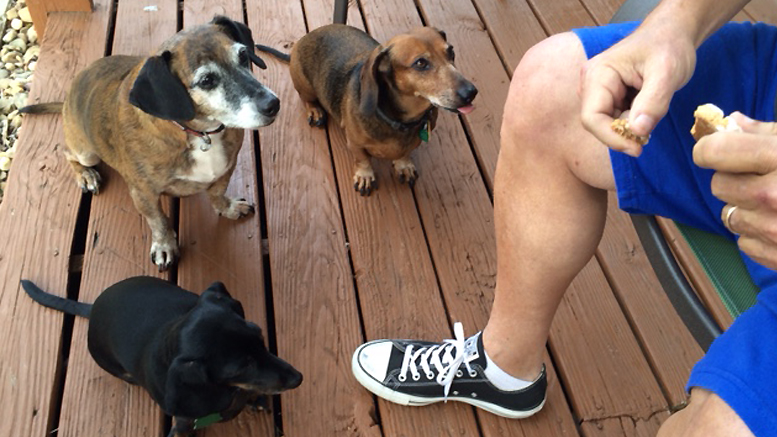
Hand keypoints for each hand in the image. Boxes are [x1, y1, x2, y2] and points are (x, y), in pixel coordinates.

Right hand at [579, 23, 696, 155]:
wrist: (672, 34)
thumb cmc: (668, 46)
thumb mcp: (667, 72)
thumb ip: (653, 102)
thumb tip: (637, 132)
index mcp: (598, 74)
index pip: (592, 117)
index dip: (612, 137)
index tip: (638, 148)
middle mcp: (591, 84)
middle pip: (596, 123)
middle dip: (622, 133)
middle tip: (651, 133)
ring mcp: (597, 91)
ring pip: (605, 124)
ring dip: (627, 129)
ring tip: (652, 113)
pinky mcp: (607, 97)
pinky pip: (613, 120)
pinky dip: (631, 123)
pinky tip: (647, 112)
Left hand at [693, 112, 776, 268]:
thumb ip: (767, 133)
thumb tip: (732, 121)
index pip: (712, 151)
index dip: (713, 149)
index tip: (723, 150)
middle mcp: (774, 195)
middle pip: (718, 184)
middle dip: (734, 180)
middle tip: (763, 179)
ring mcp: (774, 229)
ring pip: (728, 214)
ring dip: (746, 209)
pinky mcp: (776, 256)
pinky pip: (743, 242)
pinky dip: (757, 235)